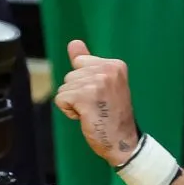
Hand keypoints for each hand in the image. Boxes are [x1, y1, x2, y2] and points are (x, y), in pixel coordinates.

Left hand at [54, 41, 139, 166]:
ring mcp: (96, 83)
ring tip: (93, 112)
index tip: (102, 96)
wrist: (123, 141)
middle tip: (98, 107)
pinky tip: (86, 117)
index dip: (85, 81)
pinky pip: (61, 99)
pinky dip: (69, 112)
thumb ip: (87, 62)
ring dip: (74, 103)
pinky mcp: (84, 97)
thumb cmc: (113, 115)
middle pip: (70, 75)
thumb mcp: (103, 84)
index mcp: (115, 65)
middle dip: (77, 92)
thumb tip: (74, 43)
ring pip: (64, 87)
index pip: (80, 63)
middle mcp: (107, 70)